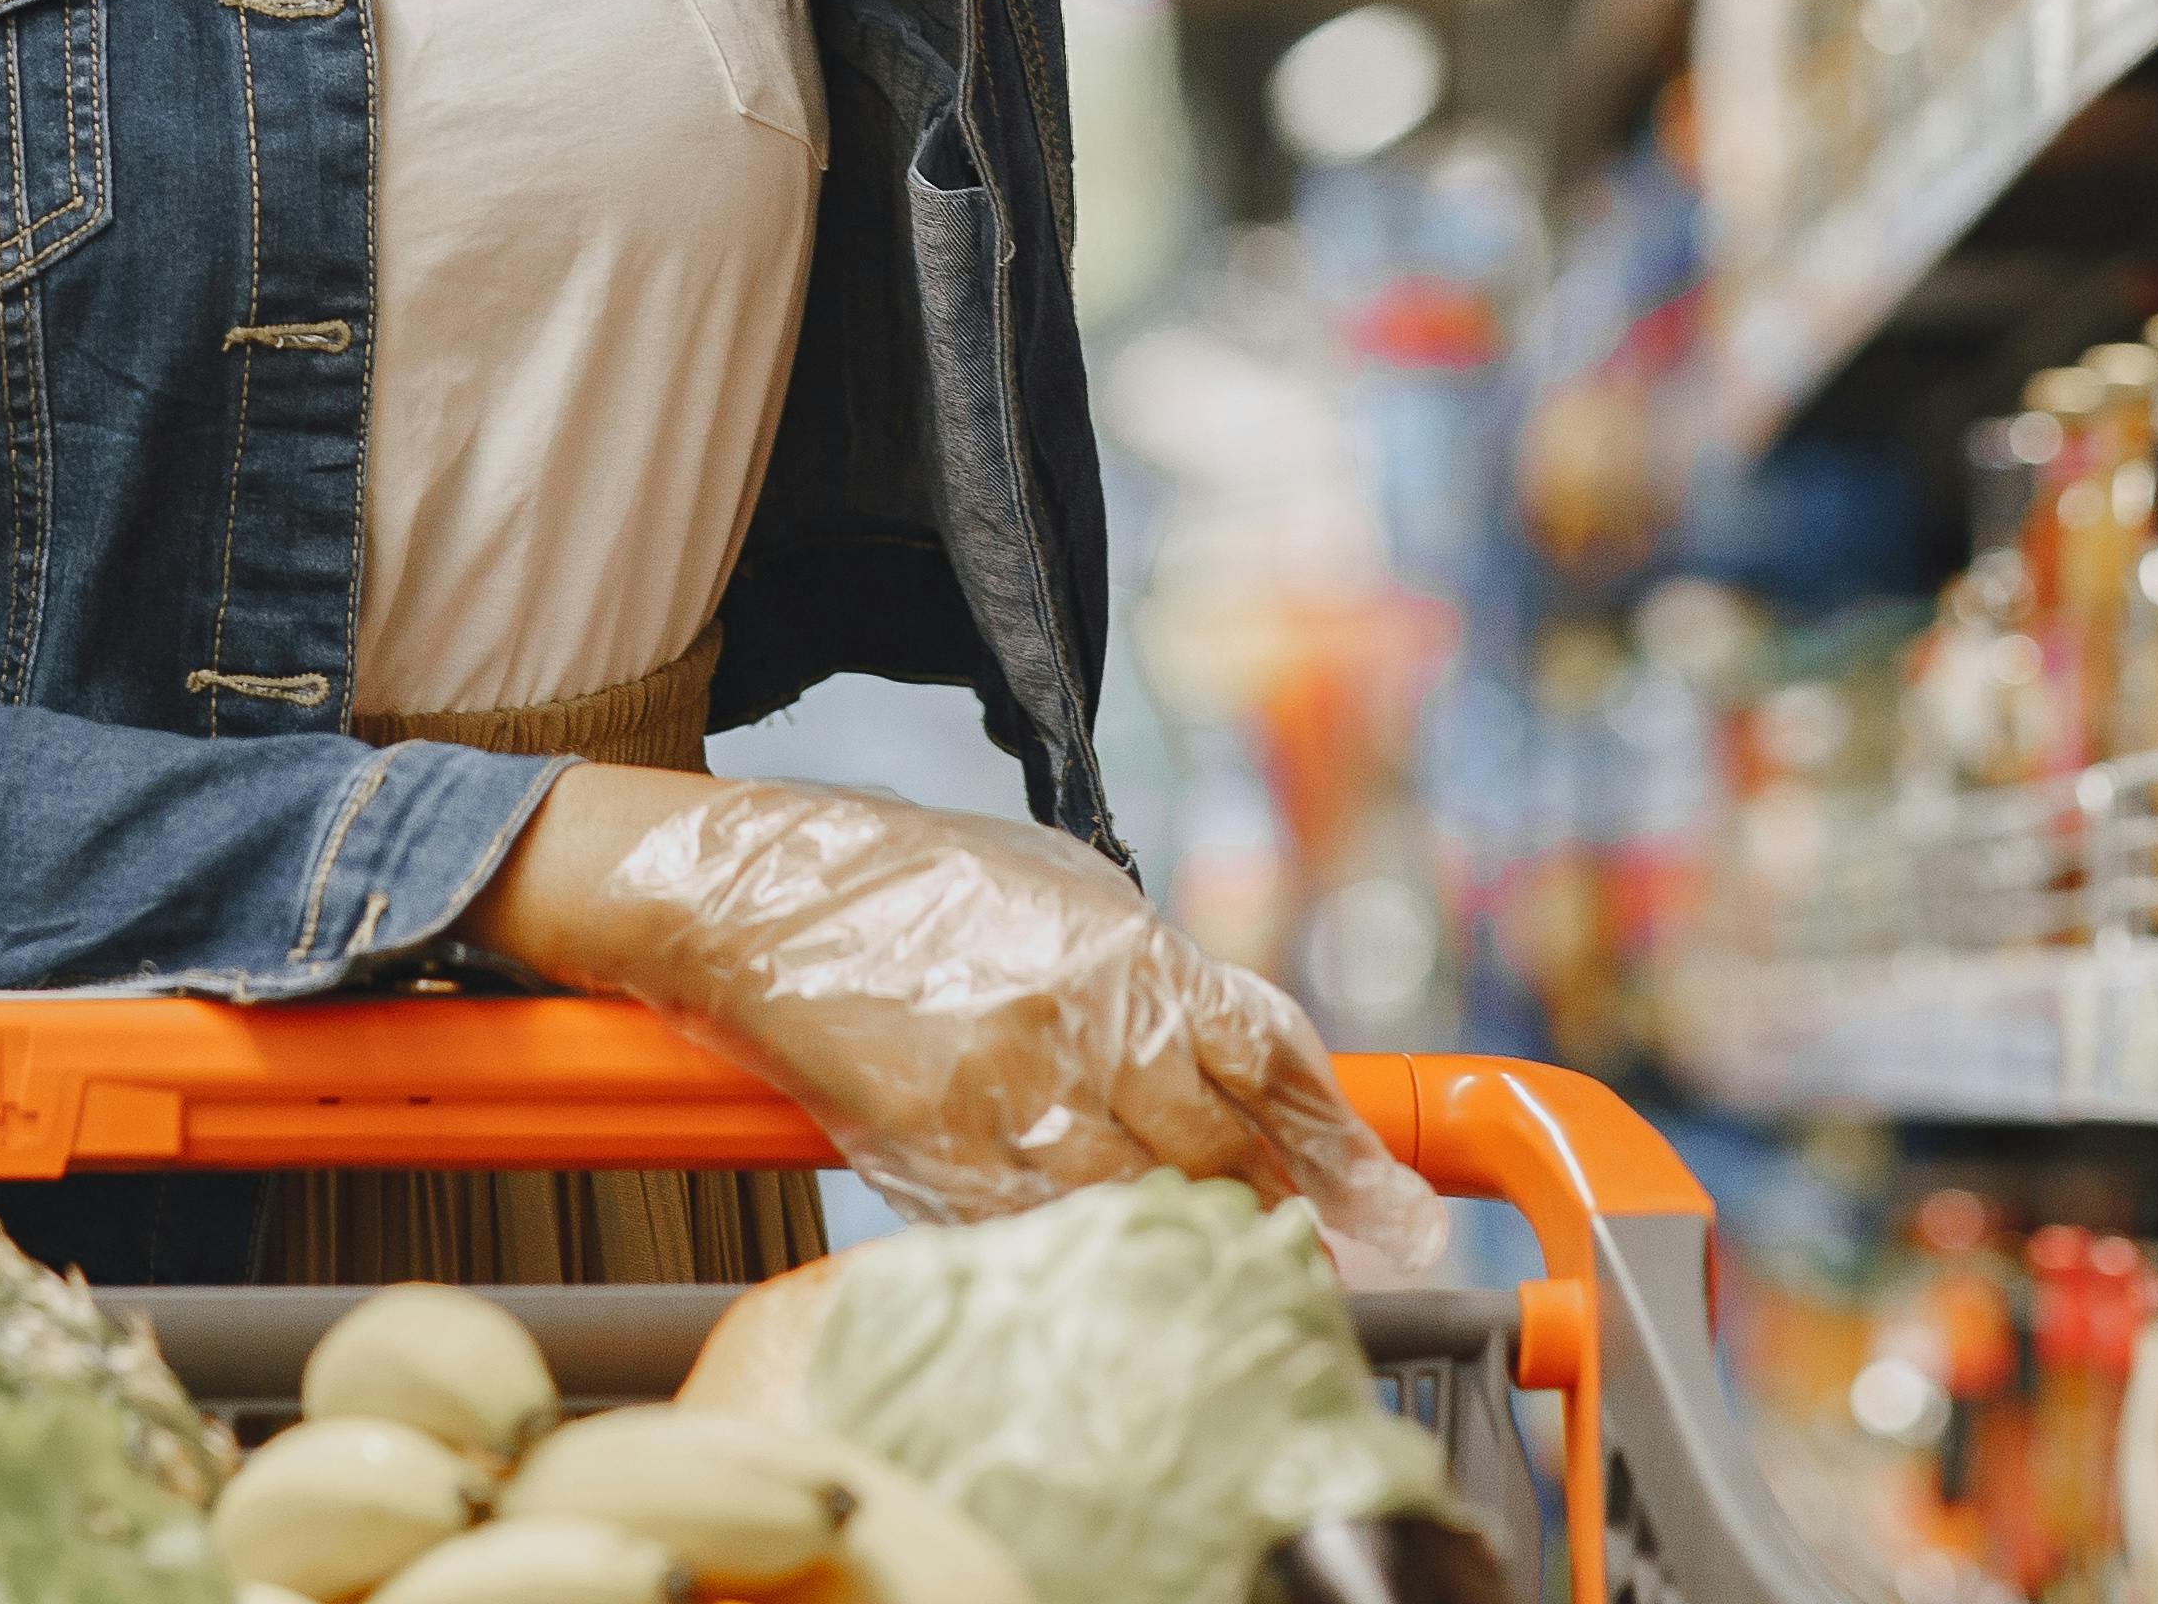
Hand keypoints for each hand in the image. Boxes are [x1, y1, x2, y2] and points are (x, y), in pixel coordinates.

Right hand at [474, 768, 1450, 1277]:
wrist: (769, 903)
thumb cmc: (922, 888)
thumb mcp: (1066, 895)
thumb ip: (1157, 974)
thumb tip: (1245, 1057)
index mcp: (1125, 947)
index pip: (1267, 1054)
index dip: (1336, 1137)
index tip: (1388, 1197)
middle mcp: (1080, 1023)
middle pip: (1221, 1148)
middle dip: (1283, 1207)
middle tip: (1330, 1253)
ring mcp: (1008, 1098)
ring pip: (1140, 1204)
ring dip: (1195, 1238)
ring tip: (1239, 1269)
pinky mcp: (940, 1158)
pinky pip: (1044, 1228)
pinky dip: (1093, 1248)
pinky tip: (1122, 1262)